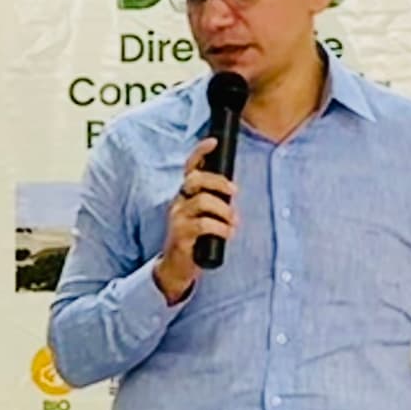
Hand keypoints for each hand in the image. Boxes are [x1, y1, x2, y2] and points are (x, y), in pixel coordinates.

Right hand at [151, 157, 238, 302]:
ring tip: (232, 222)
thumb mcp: (203, 216)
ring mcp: (177, 218)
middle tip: (234, 192)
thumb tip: (233, 191)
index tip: (213, 142)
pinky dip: (221, 228)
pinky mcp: (180, 235)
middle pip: (196, 179)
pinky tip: (227, 233)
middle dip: (219, 183)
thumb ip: (215, 202)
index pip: (190, 167)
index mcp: (185, 195)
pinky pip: (204, 224)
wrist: (176, 267)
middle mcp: (179, 202)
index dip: (200, 153)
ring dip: (224, 211)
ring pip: (203, 201)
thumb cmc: (194, 239)